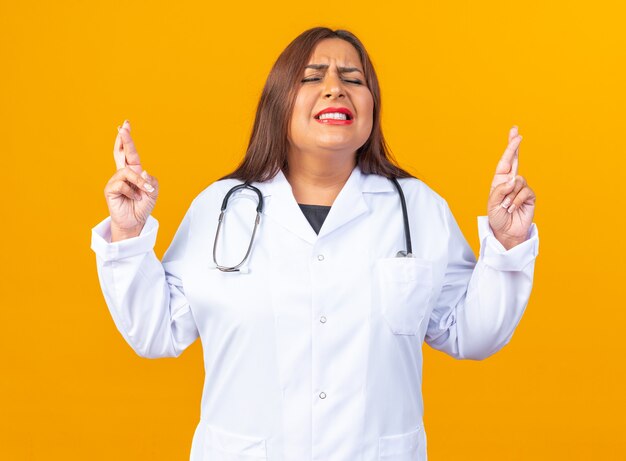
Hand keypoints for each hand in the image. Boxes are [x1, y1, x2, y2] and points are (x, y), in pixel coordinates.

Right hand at [104, 120, 158, 240]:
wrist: (135, 221)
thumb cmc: (143, 205)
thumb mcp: (153, 191)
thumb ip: (150, 180)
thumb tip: (141, 171)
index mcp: (134, 171)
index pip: (130, 153)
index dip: (127, 140)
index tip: (125, 125)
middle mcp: (123, 173)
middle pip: (120, 153)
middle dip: (123, 139)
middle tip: (123, 126)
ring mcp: (115, 180)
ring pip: (127, 171)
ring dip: (139, 182)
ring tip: (145, 192)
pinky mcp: (110, 189)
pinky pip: (122, 184)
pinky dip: (132, 191)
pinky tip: (134, 198)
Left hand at [487, 126, 535, 249]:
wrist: (506, 232)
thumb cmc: (497, 217)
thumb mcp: (492, 204)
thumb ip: (500, 190)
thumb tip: (514, 179)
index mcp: (499, 181)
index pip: (505, 162)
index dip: (510, 148)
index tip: (516, 135)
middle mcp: (510, 182)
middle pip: (515, 160)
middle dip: (514, 145)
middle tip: (516, 131)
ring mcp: (521, 188)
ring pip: (519, 181)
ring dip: (510, 195)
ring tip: (506, 206)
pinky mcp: (529, 197)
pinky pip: (524, 192)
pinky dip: (517, 201)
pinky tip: (513, 208)